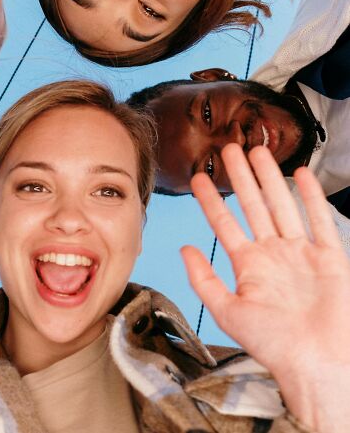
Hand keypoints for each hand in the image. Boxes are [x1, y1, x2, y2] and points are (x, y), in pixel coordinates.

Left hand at [182, 144, 349, 432]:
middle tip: (229, 149)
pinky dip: (311, 198)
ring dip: (269, 178)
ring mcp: (301, 253)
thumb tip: (184, 249)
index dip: (210, 200)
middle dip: (240, 177)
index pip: (224, 222)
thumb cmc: (274, 345)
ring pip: (282, 205)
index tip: (198, 178)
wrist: (317, 364)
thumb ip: (203, 279)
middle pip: (253, 205)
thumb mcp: (228, 311)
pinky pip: (320, 222)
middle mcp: (273, 254)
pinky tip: (299, 175)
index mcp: (249, 265)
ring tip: (257, 152)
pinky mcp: (330, 259)